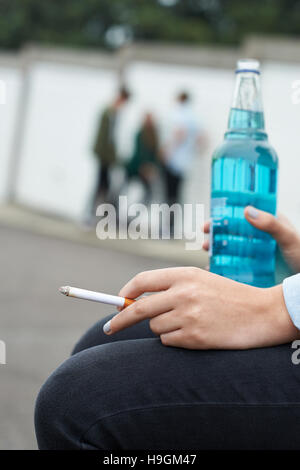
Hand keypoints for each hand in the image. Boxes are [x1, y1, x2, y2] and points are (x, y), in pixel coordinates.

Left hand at [104, 267, 298, 348]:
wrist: (261, 313)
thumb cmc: (229, 296)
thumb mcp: (201, 281)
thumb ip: (170, 287)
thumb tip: (134, 301)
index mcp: (184, 274)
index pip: (143, 281)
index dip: (125, 292)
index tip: (117, 302)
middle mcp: (183, 293)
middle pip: (138, 308)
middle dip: (120, 319)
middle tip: (109, 327)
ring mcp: (188, 316)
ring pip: (154, 327)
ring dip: (162, 328)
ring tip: (187, 323)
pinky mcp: (195, 337)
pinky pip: (168, 341)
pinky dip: (174, 339)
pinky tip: (194, 333)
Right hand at [203, 206, 299, 272]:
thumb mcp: (288, 238)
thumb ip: (271, 224)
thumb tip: (246, 210)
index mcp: (268, 224)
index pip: (243, 216)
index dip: (225, 216)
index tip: (211, 220)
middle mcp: (260, 239)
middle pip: (233, 232)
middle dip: (216, 233)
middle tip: (205, 236)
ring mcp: (256, 255)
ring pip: (231, 249)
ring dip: (216, 249)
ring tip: (207, 251)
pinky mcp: (254, 271)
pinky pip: (235, 267)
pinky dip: (222, 267)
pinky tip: (213, 269)